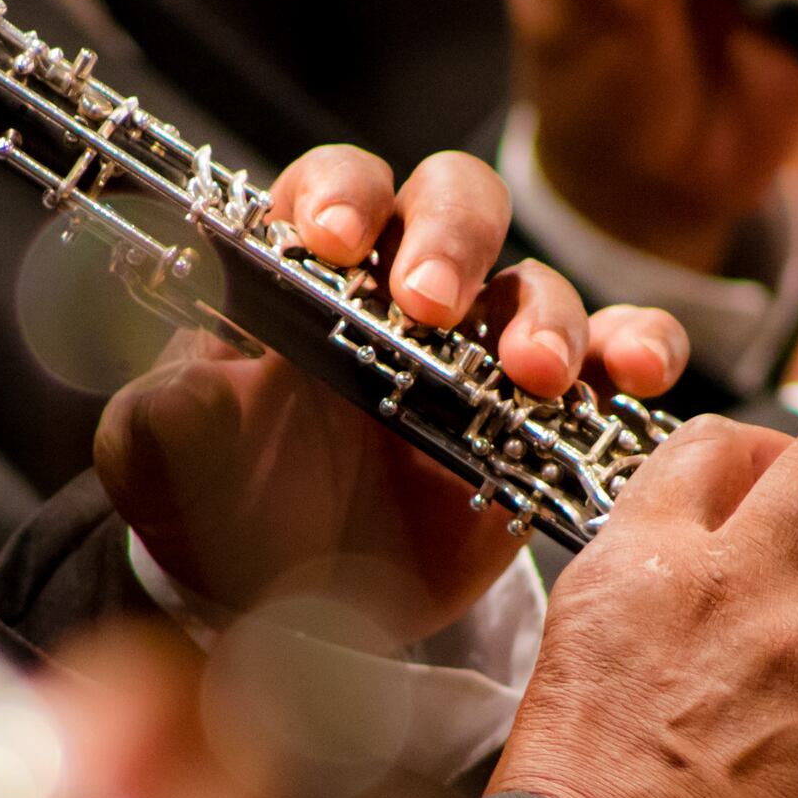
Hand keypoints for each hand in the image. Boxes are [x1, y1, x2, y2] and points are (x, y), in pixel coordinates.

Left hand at [97, 146, 687, 642]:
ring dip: (544, 316)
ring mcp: (481, 348)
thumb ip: (166, 411)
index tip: (330, 241)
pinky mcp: (543, 414)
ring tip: (535, 377)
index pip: (332, 188)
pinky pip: (612, 354)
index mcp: (305, 274)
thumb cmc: (217, 507)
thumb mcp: (159, 460)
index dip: (338, 195)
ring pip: (535, 282)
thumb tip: (195, 377)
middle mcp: (400, 290)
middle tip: (432, 304)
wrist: (288, 609)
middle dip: (449, 238)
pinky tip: (636, 378)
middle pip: (452, 202)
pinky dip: (638, 349)